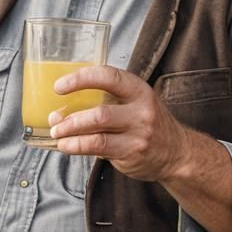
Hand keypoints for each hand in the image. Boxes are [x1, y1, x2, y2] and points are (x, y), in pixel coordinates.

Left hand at [48, 65, 186, 181]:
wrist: (177, 152)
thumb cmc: (146, 123)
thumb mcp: (132, 102)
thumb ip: (100, 103)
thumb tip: (59, 113)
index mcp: (138, 89)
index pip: (108, 77)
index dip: (81, 79)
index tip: (59, 86)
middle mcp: (141, 110)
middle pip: (100, 113)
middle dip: (72, 118)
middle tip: (55, 120)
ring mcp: (139, 134)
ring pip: (97, 134)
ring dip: (71, 134)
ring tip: (58, 134)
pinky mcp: (132, 153)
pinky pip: (99, 149)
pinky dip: (78, 147)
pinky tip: (67, 146)